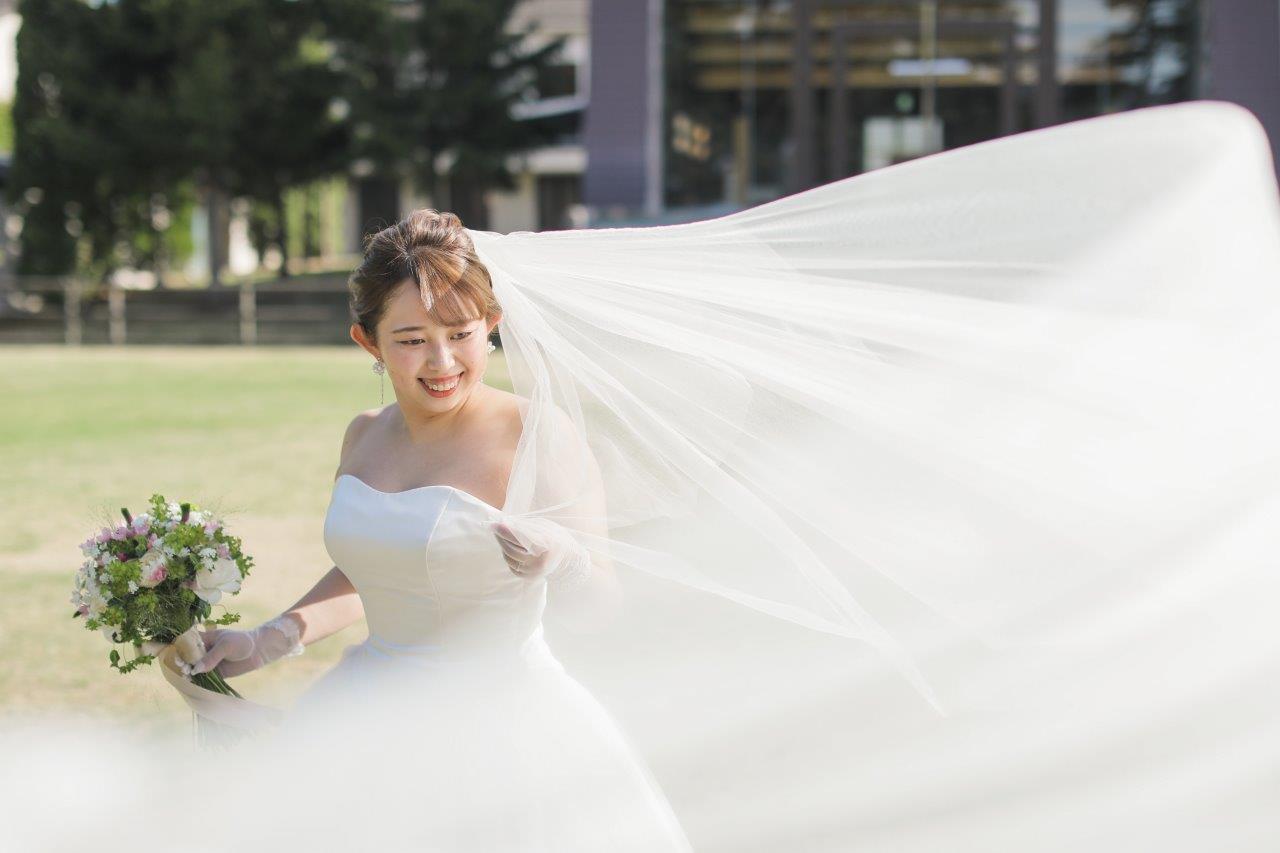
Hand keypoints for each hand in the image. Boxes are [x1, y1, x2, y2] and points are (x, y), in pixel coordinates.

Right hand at [182, 613, 304, 678]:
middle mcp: (204, 651)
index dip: (179, 650)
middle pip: (188, 658)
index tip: (177, 657)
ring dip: (189, 674)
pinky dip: (197, 682)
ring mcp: (209, 663)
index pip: (187, 643)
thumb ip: (212, 657)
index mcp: (204, 639)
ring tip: (187, 676)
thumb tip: (196, 669)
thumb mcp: (226, 645)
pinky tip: (192, 685)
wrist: (259, 650)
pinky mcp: (215, 673)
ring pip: (194, 669)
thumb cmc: (242, 642)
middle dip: (183, 663)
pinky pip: (203, 679)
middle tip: (183, 667)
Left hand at [491, 516, 591, 585]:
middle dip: (501, 538)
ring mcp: (533, 572)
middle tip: (495, 529)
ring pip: (509, 559)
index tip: (495, 525)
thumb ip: (526, 527)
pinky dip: (508, 557)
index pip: (520, 539)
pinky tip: (509, 548)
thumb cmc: (555, 539)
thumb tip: (506, 525)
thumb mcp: (544, 528)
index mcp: (545, 546)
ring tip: (502, 537)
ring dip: (503, 547)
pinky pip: (512, 566)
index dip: (506, 532)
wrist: (568, 560)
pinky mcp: (529, 577)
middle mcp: (538, 562)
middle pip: (511, 550)